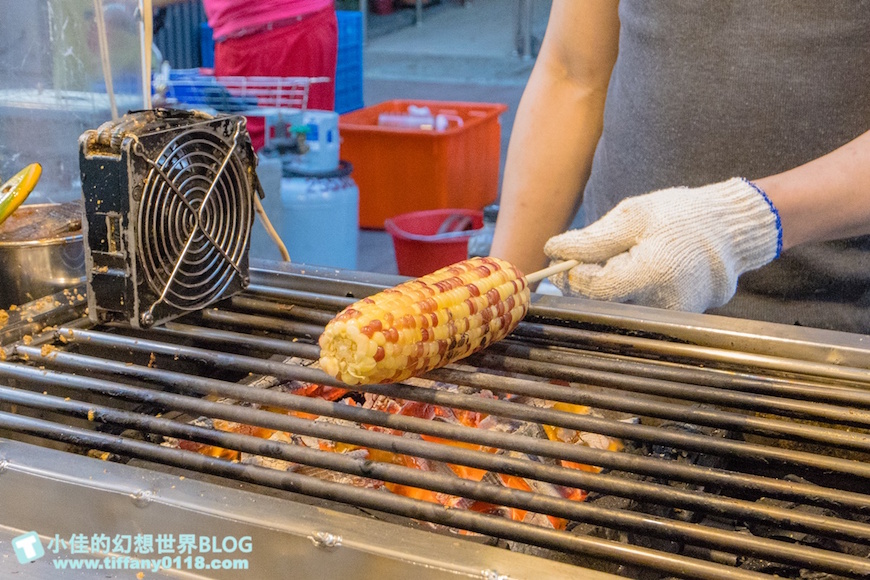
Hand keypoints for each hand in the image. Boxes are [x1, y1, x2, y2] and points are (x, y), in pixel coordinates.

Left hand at [543, 178, 782, 311]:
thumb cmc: (684, 217)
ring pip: (616, 308)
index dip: (571, 274)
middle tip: (583, 256)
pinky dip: (624, 292)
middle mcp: (663, 304)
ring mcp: (670, 318)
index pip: (594, 288)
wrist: (731, 231)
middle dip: (585, 280)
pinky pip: (634, 310)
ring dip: (604, 287)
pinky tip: (634, 270)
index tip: (562, 255)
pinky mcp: (674, 321)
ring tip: (620, 258)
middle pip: (601, 302)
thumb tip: (553, 250)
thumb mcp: (634, 215)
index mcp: (653, 274)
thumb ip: (592, 238)